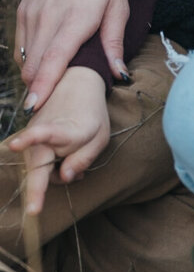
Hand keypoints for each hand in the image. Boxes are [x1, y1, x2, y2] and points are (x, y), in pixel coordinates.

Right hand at [6, 68, 110, 216]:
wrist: (78, 84)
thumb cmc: (92, 114)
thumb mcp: (100, 138)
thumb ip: (83, 159)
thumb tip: (64, 178)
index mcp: (66, 128)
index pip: (46, 133)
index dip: (30, 139)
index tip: (15, 145)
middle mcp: (43, 129)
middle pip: (38, 168)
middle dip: (49, 183)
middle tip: (65, 187)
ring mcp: (32, 132)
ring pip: (38, 166)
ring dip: (54, 171)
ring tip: (73, 163)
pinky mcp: (29, 134)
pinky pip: (37, 159)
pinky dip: (50, 164)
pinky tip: (64, 160)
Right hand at [17, 0, 129, 108]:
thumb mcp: (119, 6)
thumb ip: (114, 43)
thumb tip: (119, 75)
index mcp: (74, 20)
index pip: (52, 61)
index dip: (43, 87)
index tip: (36, 108)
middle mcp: (47, 19)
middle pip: (33, 66)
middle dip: (39, 88)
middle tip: (54, 106)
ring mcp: (31, 14)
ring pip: (24, 58)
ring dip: (34, 75)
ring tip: (50, 87)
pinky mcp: (23, 10)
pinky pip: (21, 44)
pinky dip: (29, 58)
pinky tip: (43, 63)